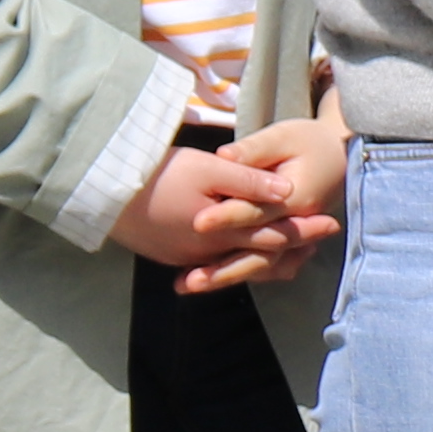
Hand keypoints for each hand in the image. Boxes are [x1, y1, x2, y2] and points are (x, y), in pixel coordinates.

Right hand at [109, 140, 307, 279]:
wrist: (102, 190)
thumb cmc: (157, 174)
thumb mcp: (207, 167)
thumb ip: (248, 180)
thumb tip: (288, 190)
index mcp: (221, 233)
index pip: (273, 233)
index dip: (303, 228)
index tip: (330, 222)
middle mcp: (207, 253)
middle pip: (259, 254)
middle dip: (292, 246)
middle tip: (321, 239)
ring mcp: (186, 258)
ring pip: (237, 263)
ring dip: (266, 258)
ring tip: (293, 250)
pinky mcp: (170, 256)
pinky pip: (212, 263)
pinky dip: (235, 259)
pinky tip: (244, 251)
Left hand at [185, 115, 352, 291]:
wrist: (337, 154)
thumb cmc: (307, 141)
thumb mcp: (281, 137)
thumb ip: (253, 150)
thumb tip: (224, 156)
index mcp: (298, 199)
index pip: (256, 212)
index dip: (227, 217)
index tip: (198, 223)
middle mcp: (298, 226)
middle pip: (258, 252)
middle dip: (222, 267)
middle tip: (187, 280)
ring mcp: (295, 239)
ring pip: (261, 265)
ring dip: (225, 277)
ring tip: (187, 284)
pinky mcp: (286, 243)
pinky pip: (264, 265)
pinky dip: (237, 272)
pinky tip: (203, 278)